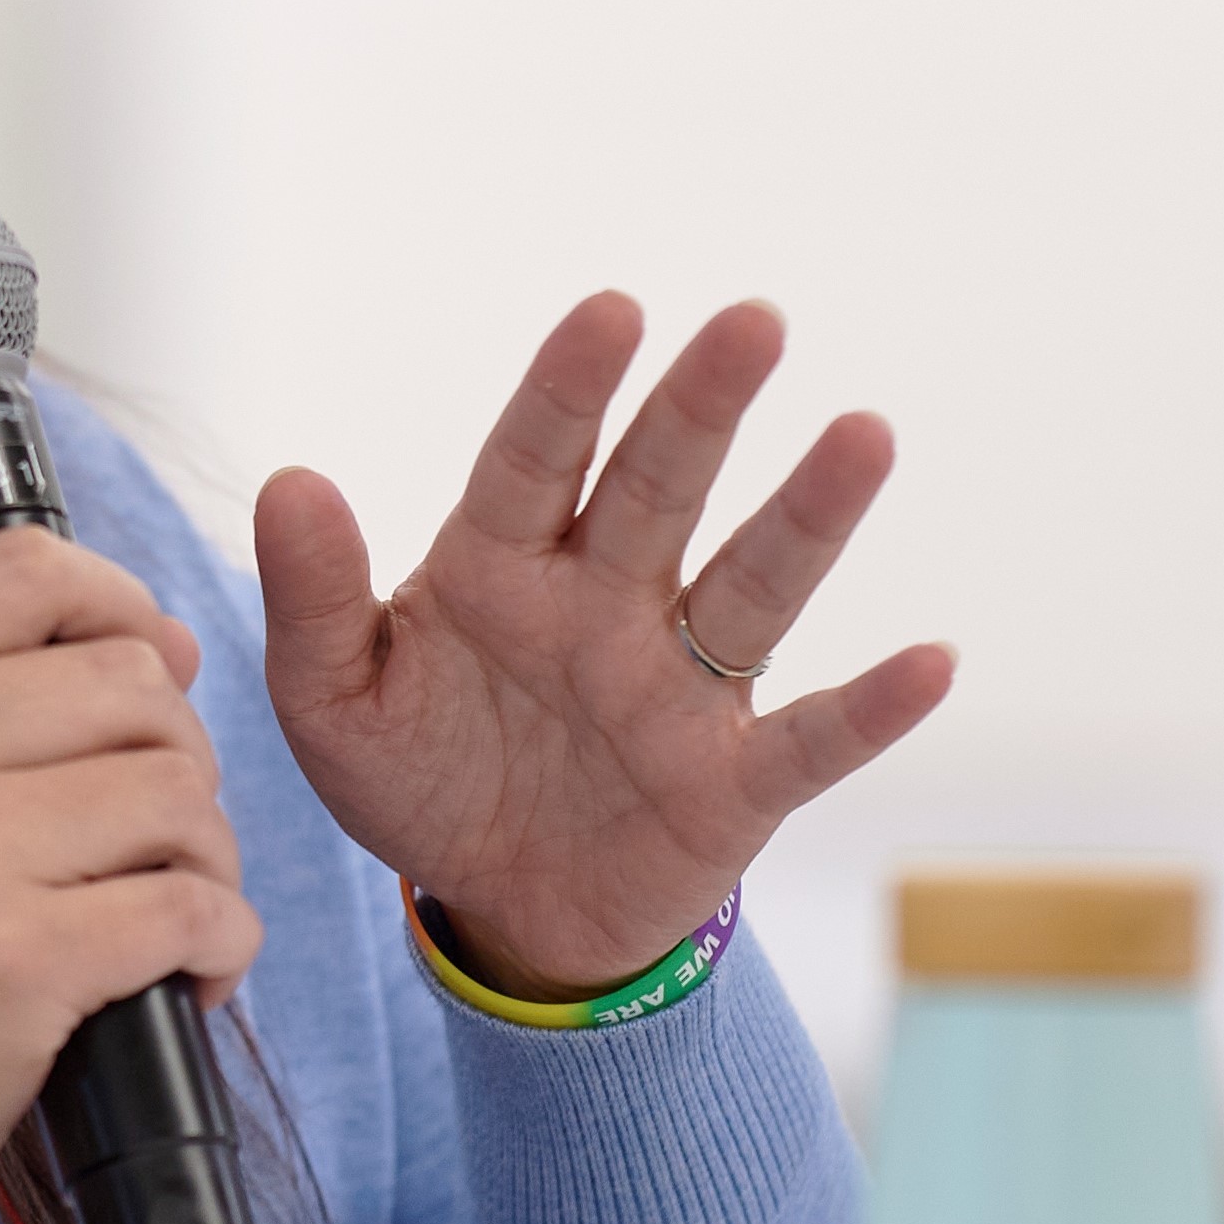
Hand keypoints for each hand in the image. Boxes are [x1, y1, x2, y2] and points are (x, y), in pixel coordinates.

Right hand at [0, 532, 259, 1223]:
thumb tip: (165, 644)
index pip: (23, 568)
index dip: (118, 602)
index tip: (154, 665)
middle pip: (135, 686)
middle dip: (180, 763)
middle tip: (152, 843)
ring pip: (180, 796)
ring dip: (206, 864)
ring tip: (162, 920)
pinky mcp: (14, 959)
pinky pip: (193, 908)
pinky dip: (221, 945)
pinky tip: (187, 977)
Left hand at [255, 295, 951, 996]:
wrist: (498, 911)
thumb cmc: (421, 781)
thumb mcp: (334, 705)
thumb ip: (317, 598)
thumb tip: (289, 481)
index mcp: (502, 568)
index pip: (536, 459)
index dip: (569, 388)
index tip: (610, 311)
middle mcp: (606, 604)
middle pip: (660, 490)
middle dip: (702, 407)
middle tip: (754, 322)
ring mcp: (678, 689)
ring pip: (751, 587)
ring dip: (808, 517)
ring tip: (864, 437)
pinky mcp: (733, 782)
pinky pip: (811, 739)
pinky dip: (872, 709)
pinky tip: (933, 661)